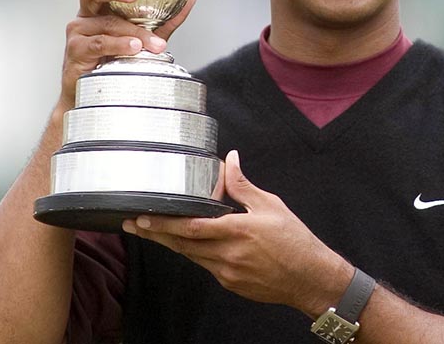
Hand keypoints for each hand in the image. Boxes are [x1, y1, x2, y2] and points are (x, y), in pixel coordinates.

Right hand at [58, 0, 195, 110]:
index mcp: (99, 4)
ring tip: (152, 43)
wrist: (95, 97)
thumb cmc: (117, 60)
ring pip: (105, 23)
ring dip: (132, 32)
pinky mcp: (75, 51)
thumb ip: (165, 17)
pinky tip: (133, 49)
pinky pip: (99, 44)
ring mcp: (78, 32)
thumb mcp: (145, 35)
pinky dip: (119, 46)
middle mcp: (85, 13)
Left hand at [122, 150, 353, 316]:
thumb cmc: (295, 241)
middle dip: (155, 234)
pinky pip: (206, 266)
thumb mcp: (271, 206)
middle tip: (132, 225)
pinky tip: (189, 244)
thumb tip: (229, 160)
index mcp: (237, 230)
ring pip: (191, 256)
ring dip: (171, 244)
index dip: (163, 223)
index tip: (143, 217)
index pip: (190, 226)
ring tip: (152, 232)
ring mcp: (227, 272)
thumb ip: (243, 185)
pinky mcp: (230, 283)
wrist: (310, 278)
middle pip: (182, 244)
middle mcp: (228, 253)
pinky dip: (195, 253)